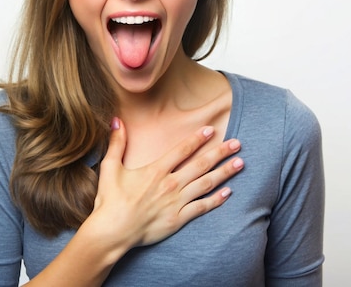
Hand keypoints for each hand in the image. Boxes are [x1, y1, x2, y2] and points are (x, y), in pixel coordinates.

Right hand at [91, 117, 242, 249]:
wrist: (112, 231)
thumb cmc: (110, 200)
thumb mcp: (110, 167)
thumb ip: (116, 142)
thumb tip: (117, 120)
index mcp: (156, 170)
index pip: (182, 150)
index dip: (198, 138)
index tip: (211, 129)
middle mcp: (170, 184)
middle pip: (201, 164)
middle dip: (221, 152)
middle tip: (238, 144)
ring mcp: (176, 202)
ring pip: (206, 184)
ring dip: (225, 172)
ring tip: (240, 163)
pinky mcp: (178, 219)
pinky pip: (202, 207)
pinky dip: (216, 200)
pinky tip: (228, 192)